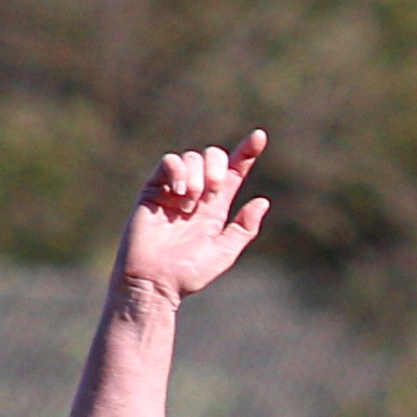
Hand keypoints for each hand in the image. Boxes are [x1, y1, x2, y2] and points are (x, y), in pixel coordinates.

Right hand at [115, 133, 270, 305]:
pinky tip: (179, 193)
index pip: (234, 172)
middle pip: (214, 157)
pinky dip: (178, 171)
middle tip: (212, 192)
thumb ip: (244, 228)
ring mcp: (175, 190)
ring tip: (190, 203)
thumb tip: (262, 201)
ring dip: (196, 176)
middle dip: (217, 167)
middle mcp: (197, 194)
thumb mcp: (224, 253)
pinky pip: (169, 162)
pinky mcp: (154, 189)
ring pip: (192, 158)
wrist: (153, 280)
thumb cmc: (188, 274)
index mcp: (216, 207)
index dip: (247, 152)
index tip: (259, 137)